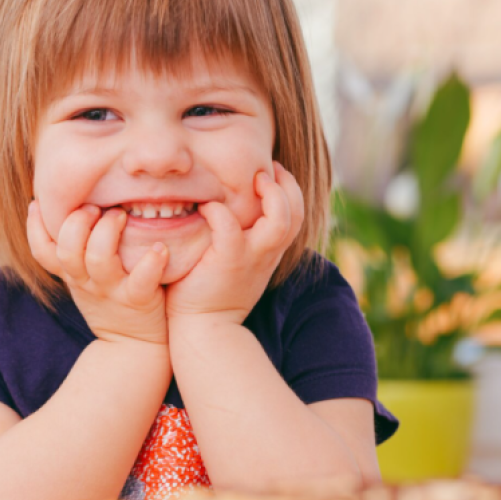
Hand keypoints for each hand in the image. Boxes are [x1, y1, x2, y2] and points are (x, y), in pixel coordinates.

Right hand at [27, 201, 169, 345]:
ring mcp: (111, 291)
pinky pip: (141, 281)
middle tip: (94, 207)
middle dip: (77, 222)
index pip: (42, 251)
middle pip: (67, 250)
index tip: (38, 202)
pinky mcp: (138, 300)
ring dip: (108, 232)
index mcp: (71, 274)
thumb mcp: (83, 280)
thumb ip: (76, 251)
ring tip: (121, 215)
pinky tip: (159, 248)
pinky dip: (151, 262)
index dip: (34, 227)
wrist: (133, 347)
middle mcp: (86, 281)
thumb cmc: (110, 302)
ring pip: (99, 260)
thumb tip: (71, 208)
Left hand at [164, 163, 303, 326]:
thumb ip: (239, 240)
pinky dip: (219, 212)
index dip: (289, 190)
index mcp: (269, 252)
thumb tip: (227, 211)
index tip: (272, 173)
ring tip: (253, 179)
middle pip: (296, 213)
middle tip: (267, 169)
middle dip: (287, 185)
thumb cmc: (210, 294)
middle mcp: (266, 254)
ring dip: (271, 194)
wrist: (204, 330)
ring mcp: (250, 258)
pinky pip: (229, 227)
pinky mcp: (228, 262)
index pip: (295, 215)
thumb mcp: (234, 264)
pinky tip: (206, 208)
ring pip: (280, 220)